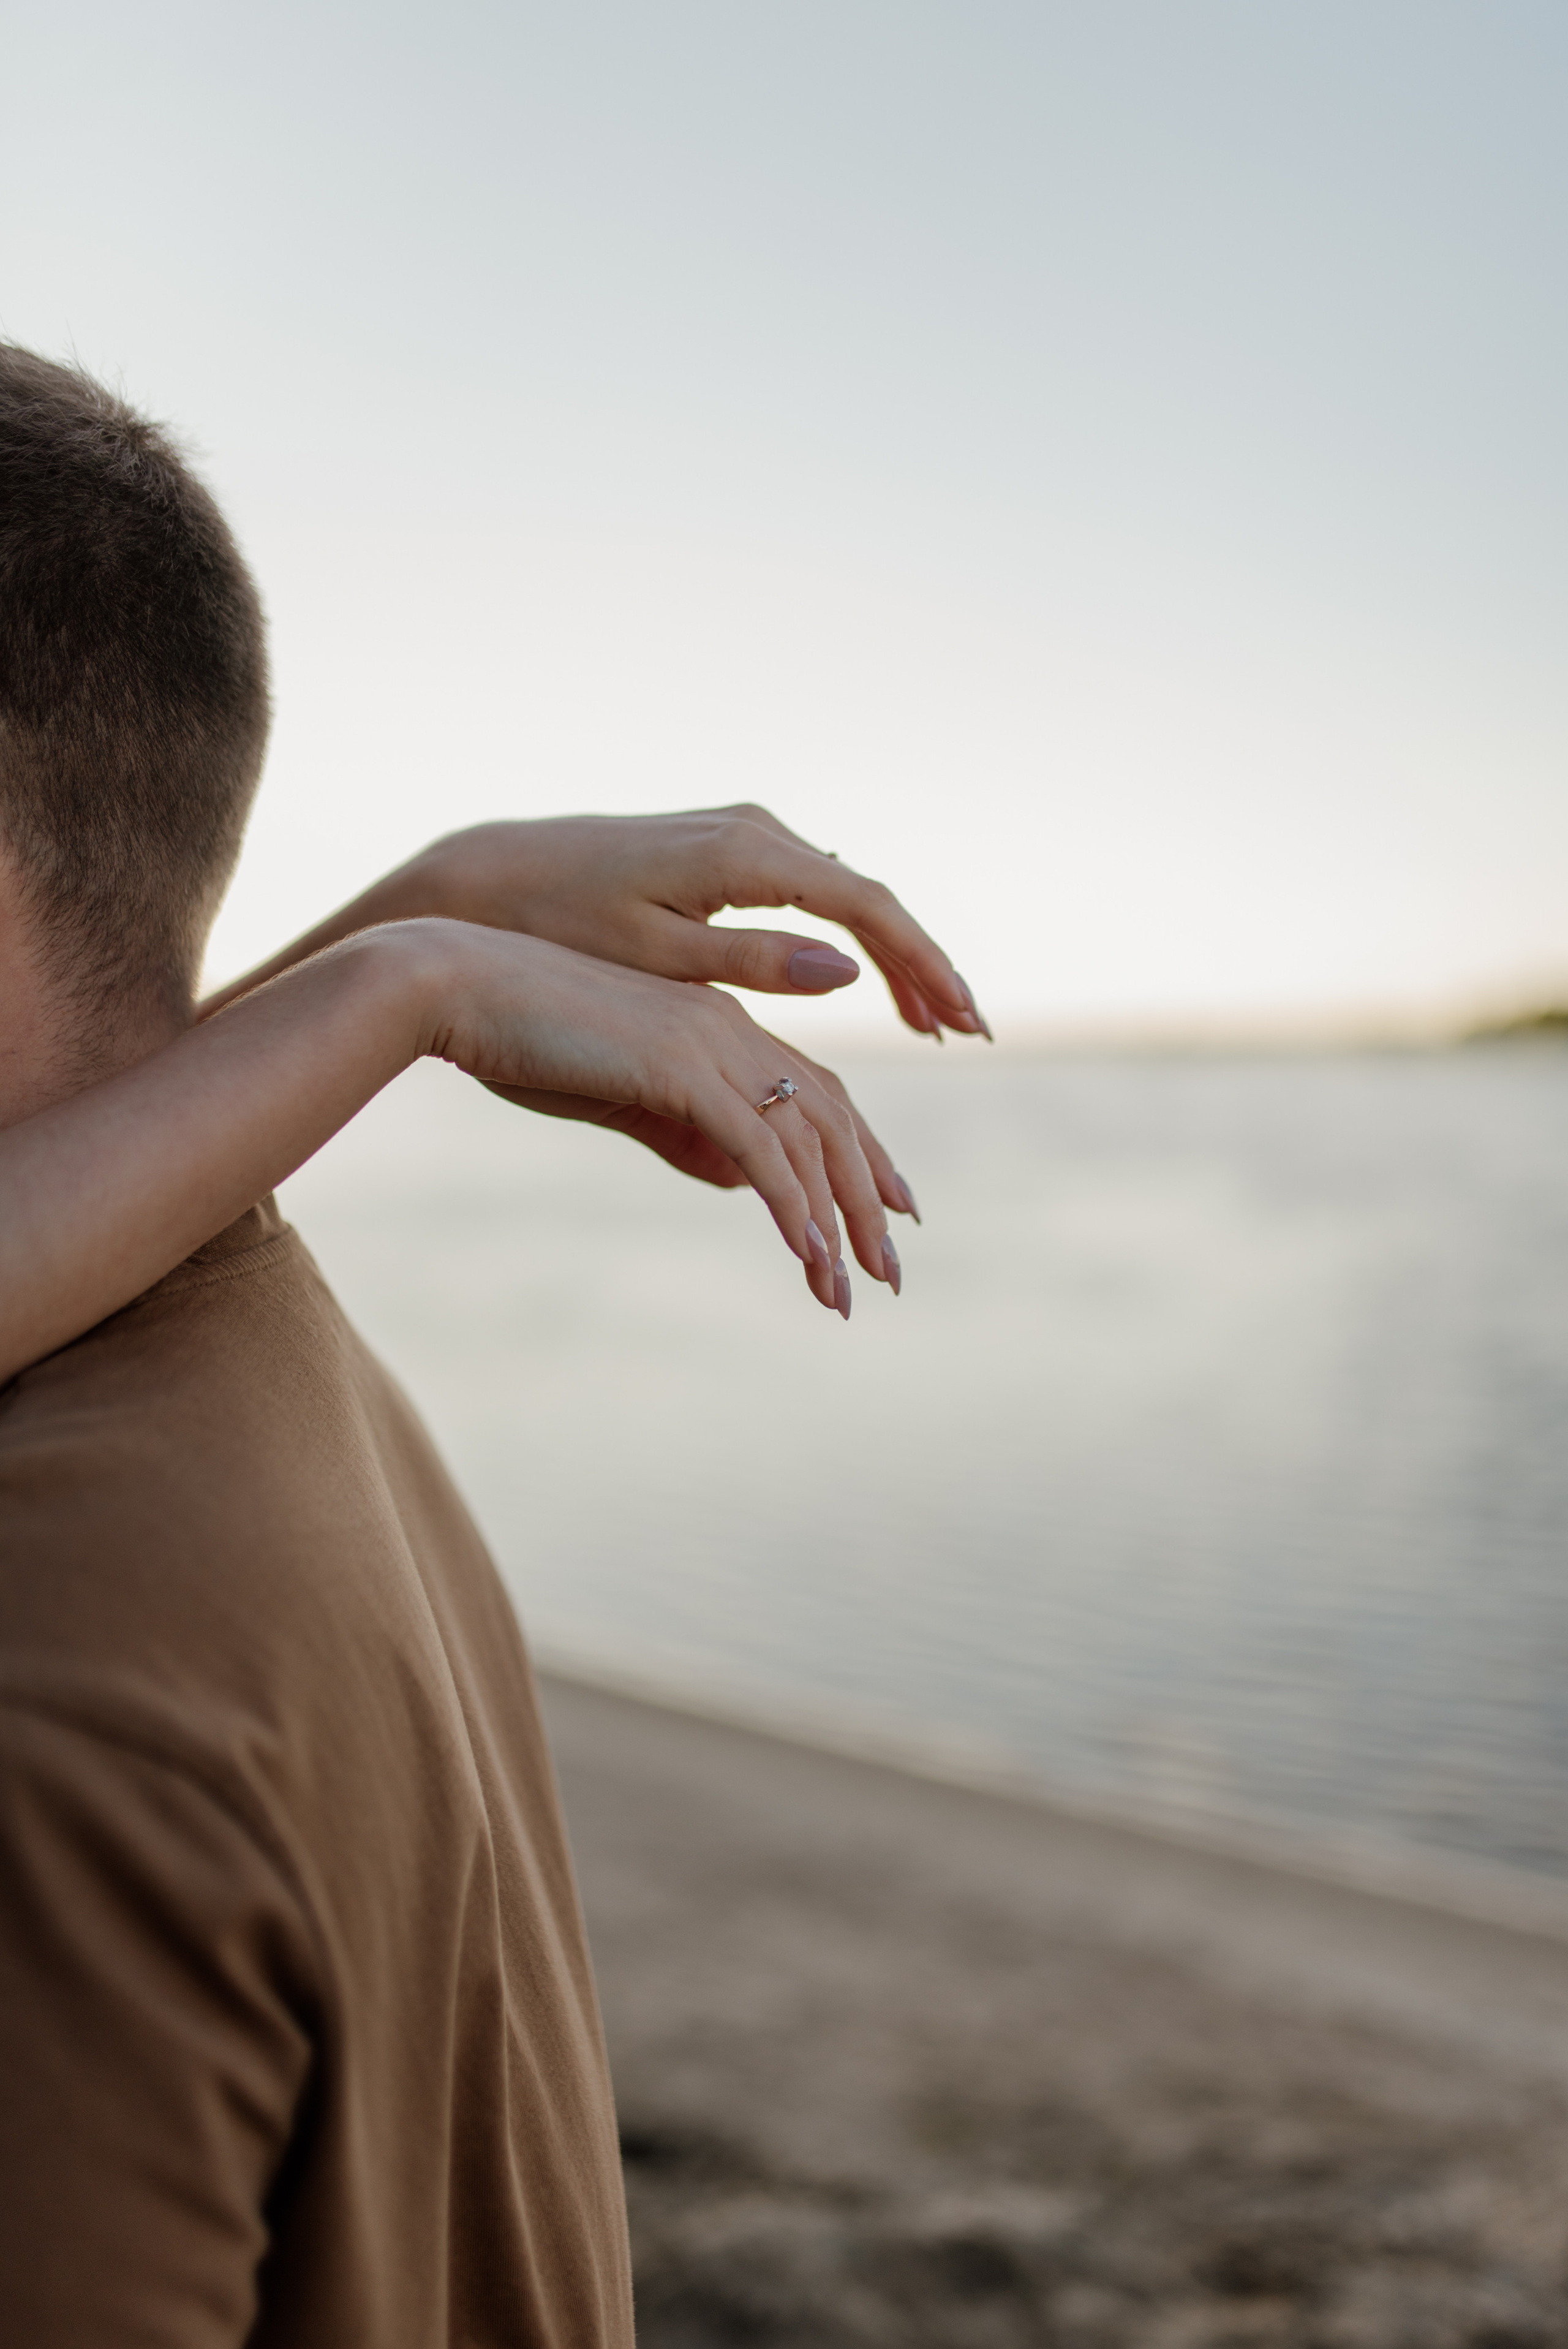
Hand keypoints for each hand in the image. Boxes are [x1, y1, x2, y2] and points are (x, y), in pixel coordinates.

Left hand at [397, 807, 992, 1042]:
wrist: (486, 878)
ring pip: (845, 896)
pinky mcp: (726, 851)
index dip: (923, 967)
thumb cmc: (558, 925)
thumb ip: (755, 961)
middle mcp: (755, 830)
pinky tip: (868, 983)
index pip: (866, 910)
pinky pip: (811, 894)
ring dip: (893, 956)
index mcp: (745, 855)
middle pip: (869, 899)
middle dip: (924, 966)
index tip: (963, 1021)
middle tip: (970, 1031)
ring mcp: (743, 834)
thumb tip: (850, 971)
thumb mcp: (655, 955)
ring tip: (936, 1022)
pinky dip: (848, 940)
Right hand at [418, 921, 903, 1313]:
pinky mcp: (678, 1068)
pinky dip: (789, 1203)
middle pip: (831, 1117)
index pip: (816, 1091)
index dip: (861, 1151)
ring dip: (835, 1220)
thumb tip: (740, 1181)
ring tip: (848, 1288)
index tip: (891, 1208)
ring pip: (805, 1139)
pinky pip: (755, 1147)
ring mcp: (708, 1044)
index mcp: (719, 1025)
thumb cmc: (525, 1039)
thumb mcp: (619, 1095)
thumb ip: (681, 1133)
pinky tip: (808, 1255)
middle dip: (868, 1197)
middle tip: (889, 1270)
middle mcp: (729, 1028)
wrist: (457, 987)